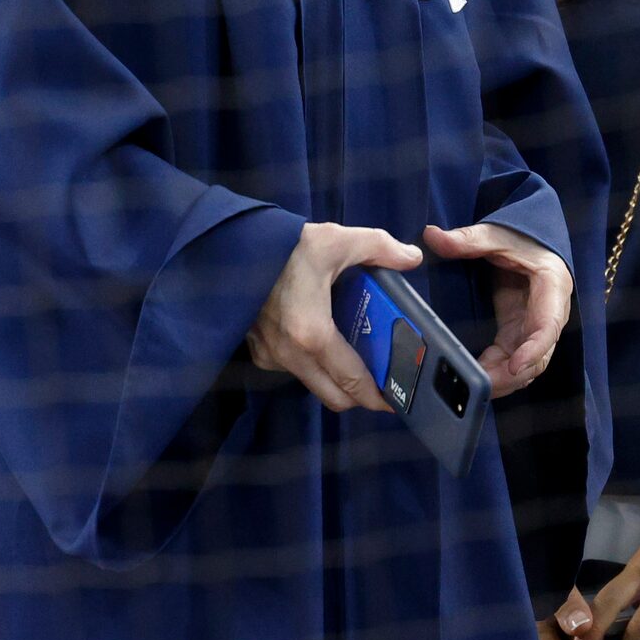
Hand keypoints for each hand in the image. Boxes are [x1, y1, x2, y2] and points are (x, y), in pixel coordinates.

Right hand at [246, 222, 418, 412]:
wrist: (227, 246)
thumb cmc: (281, 246)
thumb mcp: (336, 240)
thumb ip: (379, 248)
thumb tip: (411, 257)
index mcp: (313, 334)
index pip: (352, 382)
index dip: (379, 397)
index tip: (397, 399)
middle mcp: (290, 354)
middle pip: (334, 396)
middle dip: (361, 395)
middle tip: (381, 378)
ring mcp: (271, 355)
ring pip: (313, 382)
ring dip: (335, 376)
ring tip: (355, 352)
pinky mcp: (258, 350)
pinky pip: (292, 368)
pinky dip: (311, 362)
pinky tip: (321, 335)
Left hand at [422, 222, 570, 396]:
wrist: (530, 242)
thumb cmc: (521, 238)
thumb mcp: (496, 235)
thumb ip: (467, 239)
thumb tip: (432, 235)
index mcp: (552, 286)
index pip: (548, 326)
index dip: (534, 350)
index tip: (515, 366)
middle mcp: (549, 313)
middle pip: (539, 356)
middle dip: (511, 375)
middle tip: (480, 386)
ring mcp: (534, 327)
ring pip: (526, 366)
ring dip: (503, 380)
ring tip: (471, 390)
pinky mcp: (519, 334)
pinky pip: (512, 361)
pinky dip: (497, 374)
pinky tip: (474, 382)